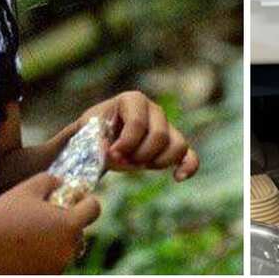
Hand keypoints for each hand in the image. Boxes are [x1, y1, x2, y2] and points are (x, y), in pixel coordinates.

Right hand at [0, 172, 99, 273]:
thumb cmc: (3, 212)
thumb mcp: (30, 187)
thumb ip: (53, 181)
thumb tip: (64, 185)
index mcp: (69, 225)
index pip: (94, 209)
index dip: (86, 201)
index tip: (74, 199)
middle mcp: (67, 250)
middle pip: (79, 232)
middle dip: (67, 223)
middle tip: (44, 216)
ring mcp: (55, 268)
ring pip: (64, 249)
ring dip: (54, 241)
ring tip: (29, 232)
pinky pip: (50, 263)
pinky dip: (42, 256)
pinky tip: (22, 247)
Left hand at [77, 91, 199, 181]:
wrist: (101, 136)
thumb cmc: (96, 129)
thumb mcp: (89, 129)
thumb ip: (95, 139)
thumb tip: (107, 151)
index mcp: (133, 100)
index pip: (138, 123)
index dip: (126, 143)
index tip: (112, 154)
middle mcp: (154, 110)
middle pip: (160, 136)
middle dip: (140, 155)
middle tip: (123, 162)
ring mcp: (167, 126)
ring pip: (178, 145)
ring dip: (158, 162)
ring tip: (139, 165)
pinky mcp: (173, 145)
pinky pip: (189, 155)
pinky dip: (188, 166)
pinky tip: (178, 177)